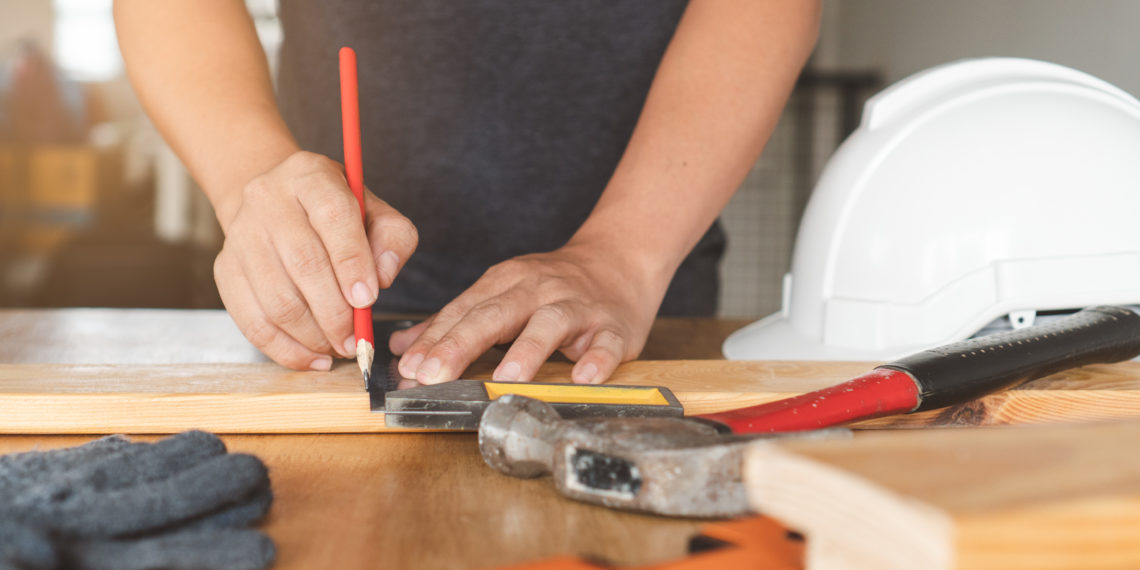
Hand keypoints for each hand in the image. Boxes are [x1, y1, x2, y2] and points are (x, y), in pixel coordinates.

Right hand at [215, 151, 417, 369]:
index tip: (367, 299)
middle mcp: (268, 198)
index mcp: (311, 176)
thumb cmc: (334, 213)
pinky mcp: (225, 268)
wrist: (276, 204)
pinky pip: (251, 320)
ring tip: (338, 348)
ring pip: (276, 298)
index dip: (352, 262)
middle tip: (356, 339)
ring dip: (313, 335)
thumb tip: (383, 277)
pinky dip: (285, 348)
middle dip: (335, 312)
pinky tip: (313, 357)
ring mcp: (240, 234)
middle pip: (303, 263)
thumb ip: (392, 238)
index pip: (333, 216)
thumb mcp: (374, 211)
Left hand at [389, 242, 666, 384]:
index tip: (408, 368)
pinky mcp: (613, 327)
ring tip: (506, 378)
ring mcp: (578, 307)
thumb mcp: (501, 295)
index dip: (434, 340)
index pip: (463, 311)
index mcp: (506, 283)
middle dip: (461, 344)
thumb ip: (454, 322)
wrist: (620, 261)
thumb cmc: (553, 288)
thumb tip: (403, 348)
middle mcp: (538, 290)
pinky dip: (597, 359)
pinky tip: (584, 377)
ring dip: (528, 351)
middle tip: (433, 375)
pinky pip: (606, 343)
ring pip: (550, 324)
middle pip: (496, 314)